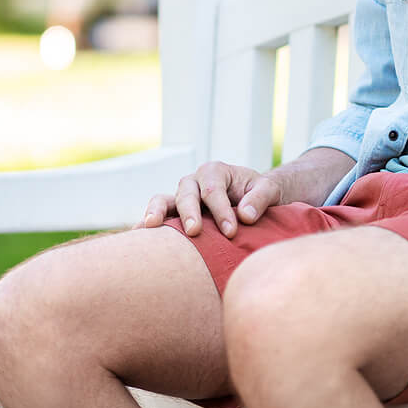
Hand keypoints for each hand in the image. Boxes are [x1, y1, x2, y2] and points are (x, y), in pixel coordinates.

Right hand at [141, 160, 283, 238]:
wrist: (250, 198)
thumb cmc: (258, 194)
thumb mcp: (268, 190)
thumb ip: (260, 198)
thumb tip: (245, 216)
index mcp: (215, 171)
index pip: (214, 190)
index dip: (221, 211)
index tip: (231, 231)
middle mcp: (194, 181)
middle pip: (187, 194)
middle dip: (190, 213)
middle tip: (195, 231)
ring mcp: (180, 197)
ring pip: (163, 201)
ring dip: (157, 213)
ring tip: (150, 226)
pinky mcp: (174, 213)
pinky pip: (157, 216)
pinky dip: (147, 224)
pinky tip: (139, 236)